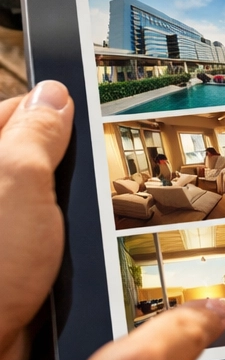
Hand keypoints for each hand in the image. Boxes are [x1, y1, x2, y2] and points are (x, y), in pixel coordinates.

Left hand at [0, 83, 73, 359]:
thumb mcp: (18, 183)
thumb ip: (36, 134)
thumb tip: (54, 95)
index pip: (11, 113)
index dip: (48, 112)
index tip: (79, 116)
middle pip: (31, 156)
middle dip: (64, 166)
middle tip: (82, 177)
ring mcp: (0, 230)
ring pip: (46, 200)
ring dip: (68, 210)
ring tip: (75, 220)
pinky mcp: (11, 263)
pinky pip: (49, 236)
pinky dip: (66, 241)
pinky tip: (69, 249)